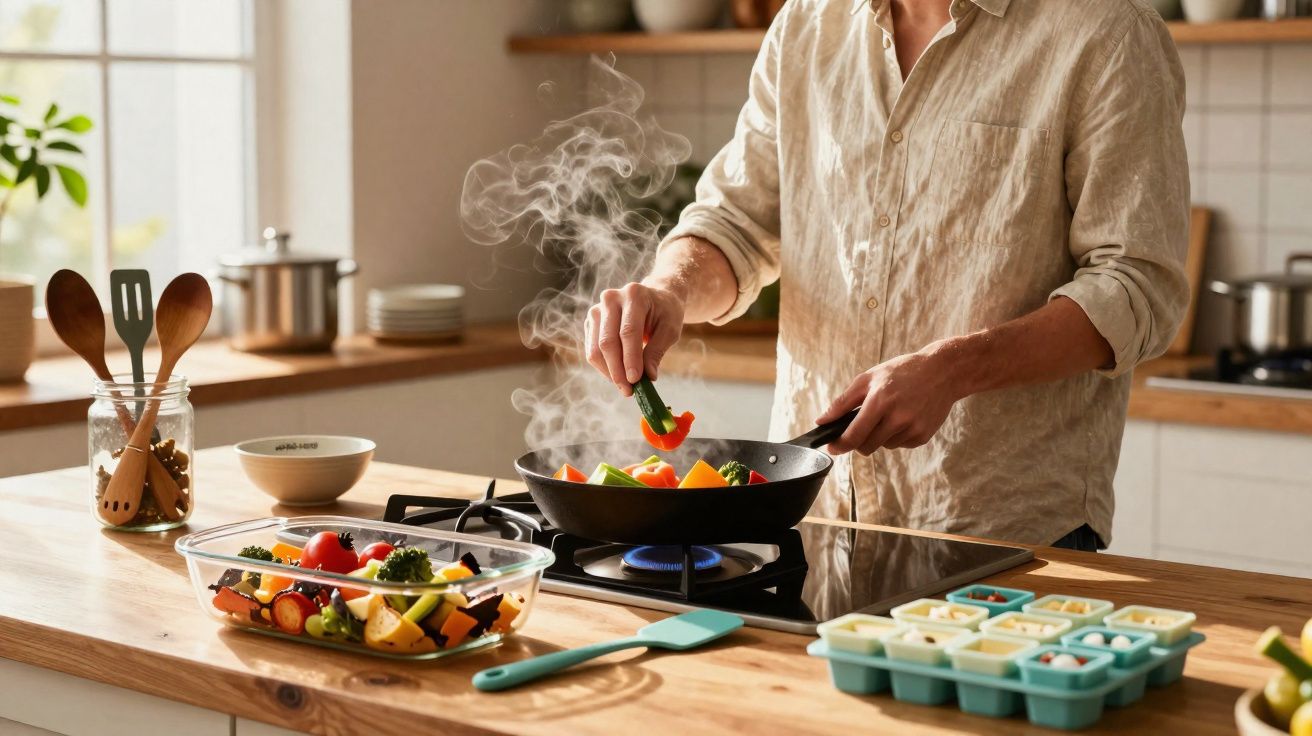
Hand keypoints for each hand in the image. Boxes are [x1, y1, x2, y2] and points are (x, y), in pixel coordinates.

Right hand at [584, 281, 685, 395]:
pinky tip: (619, 375)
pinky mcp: (591, 322)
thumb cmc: (665, 313)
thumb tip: (648, 377)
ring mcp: (597, 310)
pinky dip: (604, 367)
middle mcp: (611, 299)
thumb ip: (657, 351)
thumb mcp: (670, 329)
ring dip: (609, 372)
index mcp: (634, 295)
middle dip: (618, 370)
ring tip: (625, 387)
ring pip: (596, 349)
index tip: (635, 381)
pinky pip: (592, 351)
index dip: (630, 358)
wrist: (654, 298)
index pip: (628, 332)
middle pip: (608, 341)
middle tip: (629, 391)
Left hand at [816, 345, 964, 454]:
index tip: (832, 447)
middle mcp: (897, 417)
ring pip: (883, 446)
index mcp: (880, 401)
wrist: (943, 372)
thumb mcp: (868, 378)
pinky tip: (905, 416)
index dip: (839, 445)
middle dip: (858, 441)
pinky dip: (896, 435)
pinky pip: (900, 444)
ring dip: (879, 436)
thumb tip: (821, 421)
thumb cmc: (901, 372)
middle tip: (862, 425)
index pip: (854, 435)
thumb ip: (842, 402)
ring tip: (890, 413)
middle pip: (866, 447)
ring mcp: (912, 428)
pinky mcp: (923, 436)